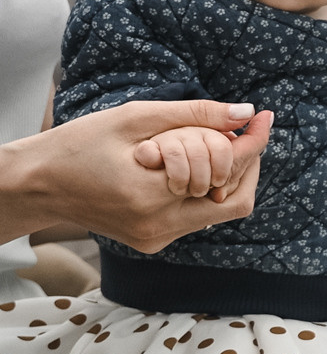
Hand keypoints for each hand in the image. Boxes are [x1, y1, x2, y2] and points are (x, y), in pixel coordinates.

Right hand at [0, 100, 273, 252]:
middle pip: (234, 200)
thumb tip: (246, 112)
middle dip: (244, 162)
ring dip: (225, 176)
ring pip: (217, 210)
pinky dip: (203, 188)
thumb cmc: (78, 144)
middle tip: (240, 131)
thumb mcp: (135, 118)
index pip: (228, 173)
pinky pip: (195, 216)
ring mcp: (156, 239)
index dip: (254, 143)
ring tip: (211, 143)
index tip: (264, 116)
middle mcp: (159, 227)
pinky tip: (190, 163)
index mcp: (152, 196)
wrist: (35, 185)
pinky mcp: (151, 241)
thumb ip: (195, 115)